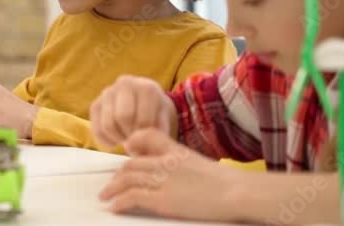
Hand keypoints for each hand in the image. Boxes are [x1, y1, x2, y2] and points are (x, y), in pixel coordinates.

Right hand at [90, 75, 176, 148]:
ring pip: (108, 125)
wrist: (147, 104)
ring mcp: (107, 93)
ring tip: (127, 141)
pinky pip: (97, 129)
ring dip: (118, 139)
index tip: (147, 141)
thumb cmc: (157, 114)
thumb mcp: (165, 121)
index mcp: (146, 88)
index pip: (143, 119)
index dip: (145, 136)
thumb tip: (141, 149)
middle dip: (130, 136)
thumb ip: (158, 133)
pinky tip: (116, 141)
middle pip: (122, 118)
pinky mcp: (96, 104)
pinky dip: (105, 141)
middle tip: (136, 141)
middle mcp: (125, 84)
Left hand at [99, 129, 243, 221]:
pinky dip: (120, 201)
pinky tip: (115, 207)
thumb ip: (183, 163)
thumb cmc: (226, 183)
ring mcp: (163, 180)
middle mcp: (166, 162)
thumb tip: (175, 173)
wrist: (237, 192)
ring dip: (112, 189)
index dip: (134, 144)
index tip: (128, 152)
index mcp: (176, 151)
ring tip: (106, 197)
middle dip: (119, 175)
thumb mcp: (201, 164)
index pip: (148, 137)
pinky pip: (132, 197)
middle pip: (133, 164)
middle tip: (113, 183)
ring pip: (127, 179)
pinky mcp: (163, 199)